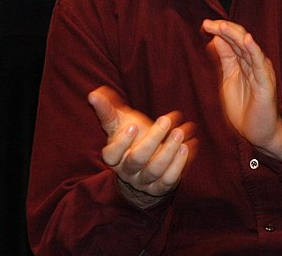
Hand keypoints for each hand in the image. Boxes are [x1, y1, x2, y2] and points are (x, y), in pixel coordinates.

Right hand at [88, 86, 194, 206]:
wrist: (146, 161)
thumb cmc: (132, 134)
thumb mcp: (120, 122)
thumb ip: (107, 109)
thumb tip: (93, 94)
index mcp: (114, 157)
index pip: (110, 155)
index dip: (121, 142)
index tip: (133, 125)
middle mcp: (127, 171)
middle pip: (136, 159)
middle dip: (152, 139)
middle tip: (165, 120)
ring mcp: (144, 181)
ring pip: (155, 170)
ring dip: (169, 151)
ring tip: (180, 132)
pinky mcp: (161, 187)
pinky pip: (170, 179)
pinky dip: (181, 163)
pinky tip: (188, 144)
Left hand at [202, 19, 281, 160]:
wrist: (259, 132)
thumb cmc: (244, 107)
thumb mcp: (229, 79)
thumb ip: (225, 59)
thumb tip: (216, 39)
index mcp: (245, 61)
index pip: (233, 40)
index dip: (220, 30)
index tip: (206, 24)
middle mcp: (254, 62)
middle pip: (240, 40)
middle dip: (224, 30)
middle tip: (209, 23)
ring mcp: (261, 71)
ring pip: (248, 48)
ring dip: (235, 35)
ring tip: (223, 26)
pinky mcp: (265, 83)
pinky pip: (259, 64)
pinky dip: (254, 50)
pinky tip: (247, 40)